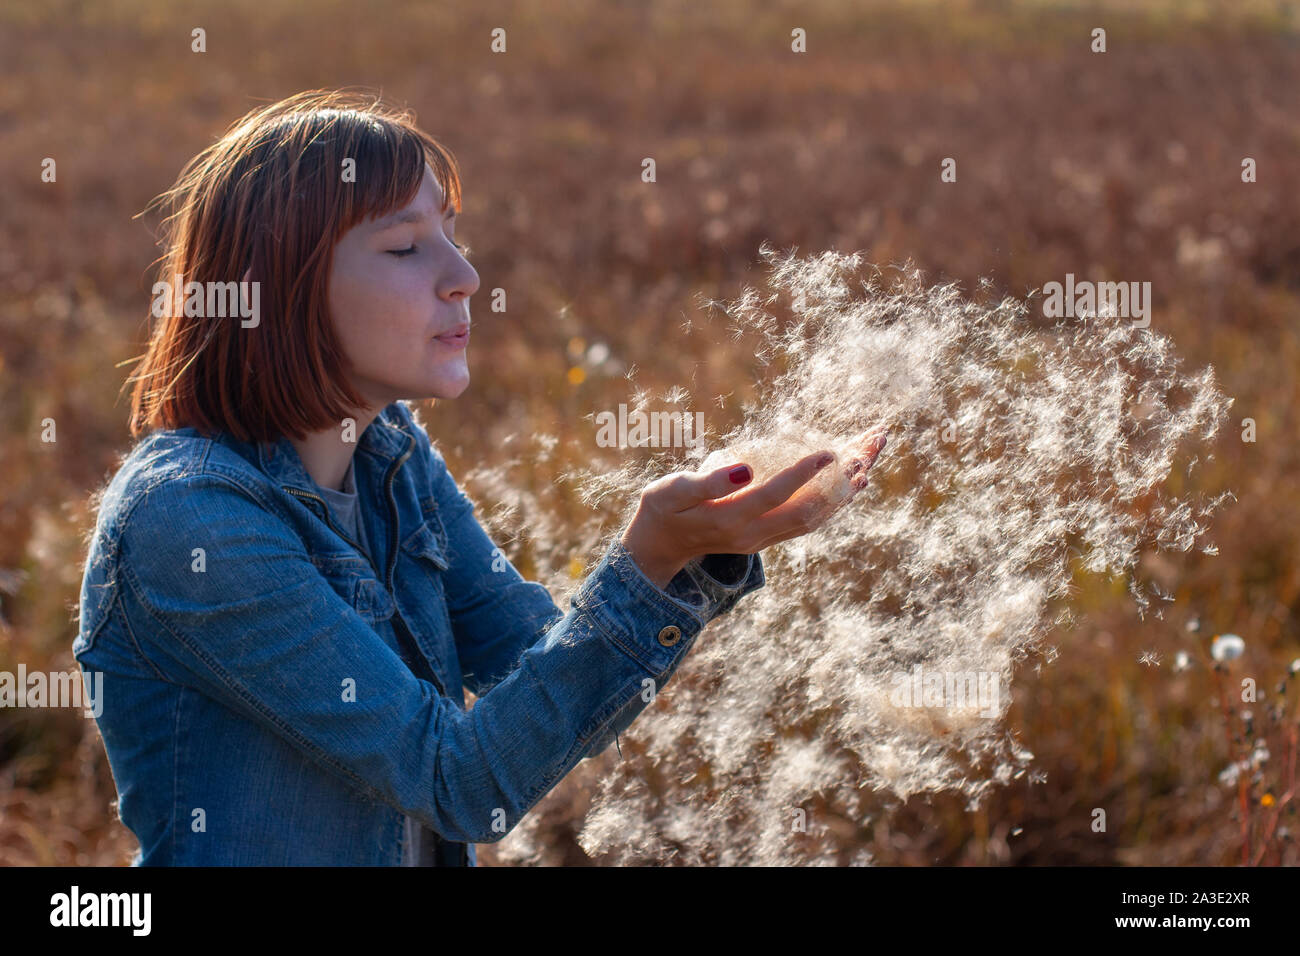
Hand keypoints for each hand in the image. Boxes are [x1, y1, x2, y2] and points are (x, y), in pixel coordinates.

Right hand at [619, 424, 888, 587]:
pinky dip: (834, 502)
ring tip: (870, 460)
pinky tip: (852, 484)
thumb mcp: (672, 491)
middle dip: (841, 478)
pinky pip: (809, 521)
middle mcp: (753, 534)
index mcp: (729, 520)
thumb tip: (745, 467)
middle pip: (809, 509)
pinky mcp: (769, 537)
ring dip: (845, 491)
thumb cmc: (662, 509)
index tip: (830, 450)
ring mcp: (764, 539)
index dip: (802, 473)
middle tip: (869, 446)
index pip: (774, 494)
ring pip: (815, 518)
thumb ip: (708, 482)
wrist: (660, 547)